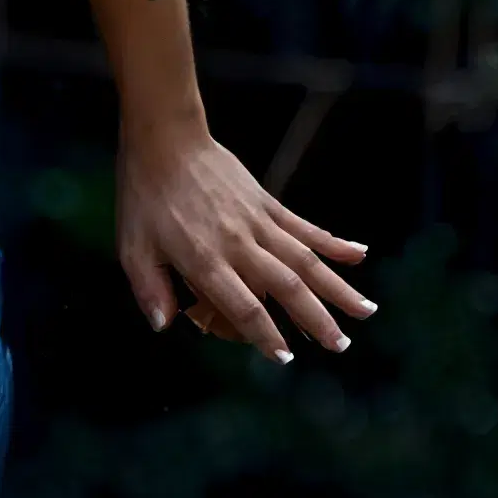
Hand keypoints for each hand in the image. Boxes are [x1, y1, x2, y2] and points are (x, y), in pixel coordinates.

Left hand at [115, 127, 378, 356]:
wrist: (165, 140)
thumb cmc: (144, 196)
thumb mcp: (131, 246)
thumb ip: (149, 289)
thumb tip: (163, 326)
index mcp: (205, 258)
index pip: (243, 305)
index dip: (265, 334)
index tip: (286, 357)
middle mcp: (239, 243)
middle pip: (287, 287)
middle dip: (316, 319)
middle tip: (341, 347)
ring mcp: (258, 222)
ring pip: (306, 260)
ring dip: (338, 288)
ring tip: (366, 312)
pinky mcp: (267, 203)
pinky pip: (305, 227)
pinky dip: (334, 243)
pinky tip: (361, 255)